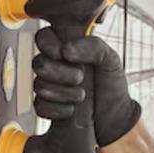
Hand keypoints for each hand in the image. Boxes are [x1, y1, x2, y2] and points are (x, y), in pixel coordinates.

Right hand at [33, 27, 140, 145]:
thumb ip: (93, 46)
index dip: (49, 44)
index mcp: (67, 48)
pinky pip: (40, 106)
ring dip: (63, 93)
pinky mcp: (47, 107)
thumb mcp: (110, 59)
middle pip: (38, 62)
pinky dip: (58, 109)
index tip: (62, 52)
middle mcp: (55, 65)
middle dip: (60, 72)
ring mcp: (49, 86)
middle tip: (80, 77)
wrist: (115, 115)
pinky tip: (71, 108)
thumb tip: (68, 49)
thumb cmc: (111, 84)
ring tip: (81, 95)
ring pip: (39, 85)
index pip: (44, 37)